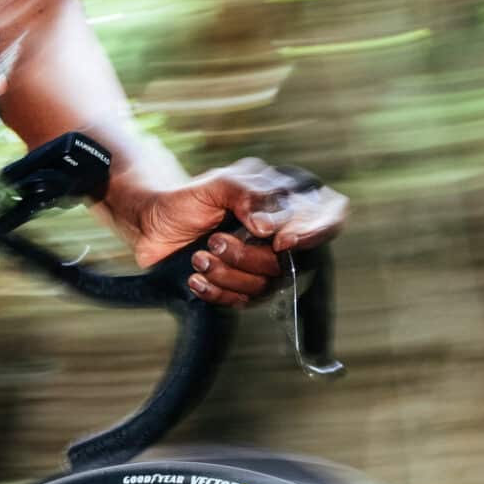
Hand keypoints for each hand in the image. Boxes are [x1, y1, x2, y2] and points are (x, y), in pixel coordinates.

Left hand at [114, 159, 349, 307]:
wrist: (153, 222)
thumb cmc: (188, 199)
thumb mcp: (217, 182)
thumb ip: (247, 192)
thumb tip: (269, 226)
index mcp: (285, 205)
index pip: (330, 216)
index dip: (315, 232)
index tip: (281, 241)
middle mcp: (280, 238)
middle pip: (289, 262)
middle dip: (247, 255)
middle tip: (214, 239)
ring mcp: (260, 266)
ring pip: (264, 285)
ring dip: (227, 273)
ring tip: (200, 257)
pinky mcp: (238, 288)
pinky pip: (240, 302)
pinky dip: (215, 291)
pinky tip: (195, 277)